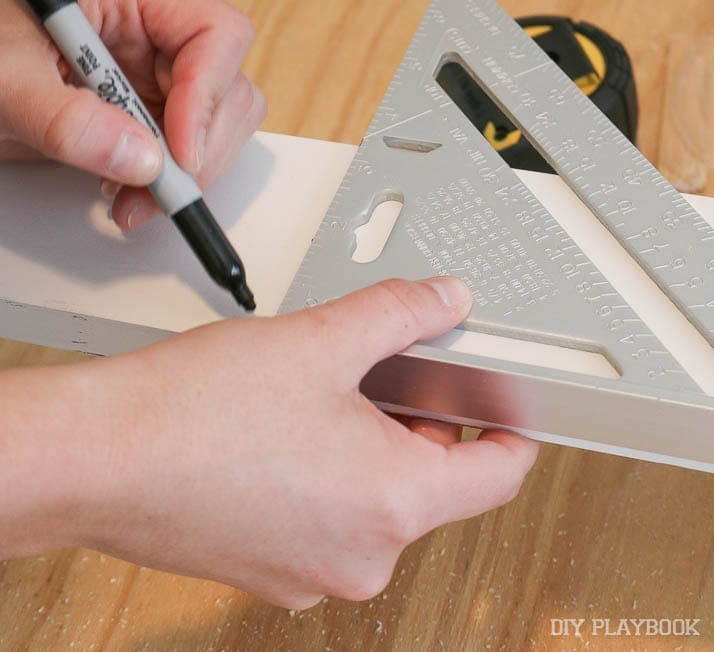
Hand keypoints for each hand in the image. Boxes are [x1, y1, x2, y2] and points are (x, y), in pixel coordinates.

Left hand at [0, 0, 264, 228]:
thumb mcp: (6, 81)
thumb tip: (141, 160)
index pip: (216, 31)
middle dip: (201, 146)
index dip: (209, 94)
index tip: (181, 152)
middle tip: (161, 190)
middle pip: (227, 84)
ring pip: (218, 123)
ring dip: (188, 172)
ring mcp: (157, 68)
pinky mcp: (151, 108)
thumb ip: (67, 121)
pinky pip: (190, 149)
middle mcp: (156, 26)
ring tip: (134, 199)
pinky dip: (169, 182)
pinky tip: (129, 193)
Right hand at [4, 278, 536, 606]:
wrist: (97, 457)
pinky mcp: (271, 572)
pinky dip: (328, 479)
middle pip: (434, 484)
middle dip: (422, 423)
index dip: (511, 427)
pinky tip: (286, 434)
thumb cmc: (194, 413)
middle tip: (390, 371)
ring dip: (370, 448)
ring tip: (323, 396)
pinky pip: (329, 521)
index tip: (505, 402)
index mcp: (394, 505)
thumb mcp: (322, 339)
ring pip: (378, 501)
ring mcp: (313, 575)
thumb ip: (401, 313)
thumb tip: (445, 299)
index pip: (499, 474)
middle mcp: (362, 558)